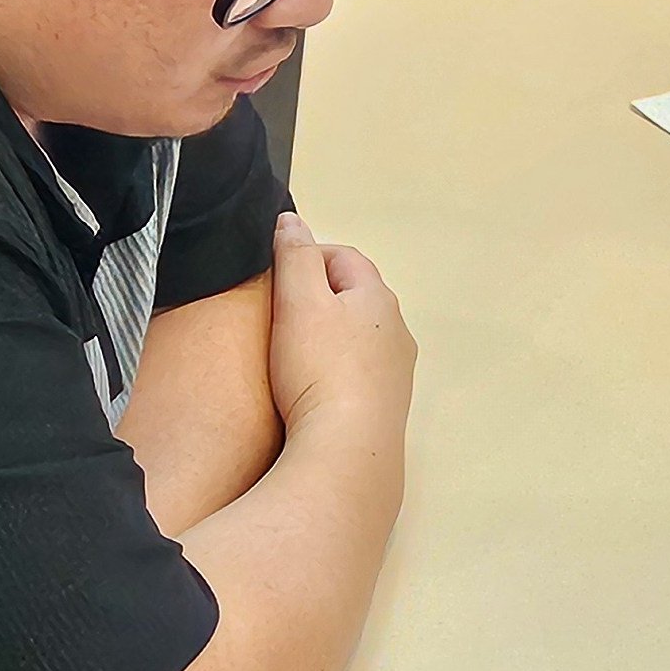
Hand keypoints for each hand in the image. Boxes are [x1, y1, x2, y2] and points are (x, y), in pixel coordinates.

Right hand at [267, 210, 415, 434]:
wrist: (346, 449)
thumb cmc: (320, 369)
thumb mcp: (299, 301)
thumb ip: (295, 256)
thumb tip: (291, 222)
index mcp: (379, 298)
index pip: (343, 257)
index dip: (305, 255)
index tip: (272, 274)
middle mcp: (396, 331)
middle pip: (353, 297)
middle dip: (316, 296)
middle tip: (275, 311)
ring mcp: (395, 372)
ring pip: (357, 337)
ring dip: (326, 335)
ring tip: (288, 350)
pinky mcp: (384, 406)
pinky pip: (357, 373)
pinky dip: (333, 369)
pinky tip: (309, 386)